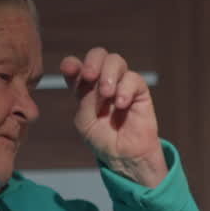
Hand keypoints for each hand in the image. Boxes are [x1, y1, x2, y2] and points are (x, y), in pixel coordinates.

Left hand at [60, 47, 166, 186]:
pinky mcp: (139, 91)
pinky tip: (121, 104)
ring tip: (107, 94)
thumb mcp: (85, 121)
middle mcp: (102, 81)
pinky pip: (133, 78)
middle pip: (98, 55)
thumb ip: (85, 99)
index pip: (76, 67)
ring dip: (108, 74)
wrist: (124, 155)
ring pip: (116, 61)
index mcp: (84, 88)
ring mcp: (121, 84)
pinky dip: (125, 89)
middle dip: (93, 61)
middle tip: (90, 76)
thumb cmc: (102, 139)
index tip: (70, 69)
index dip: (72, 64)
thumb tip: (94, 80)